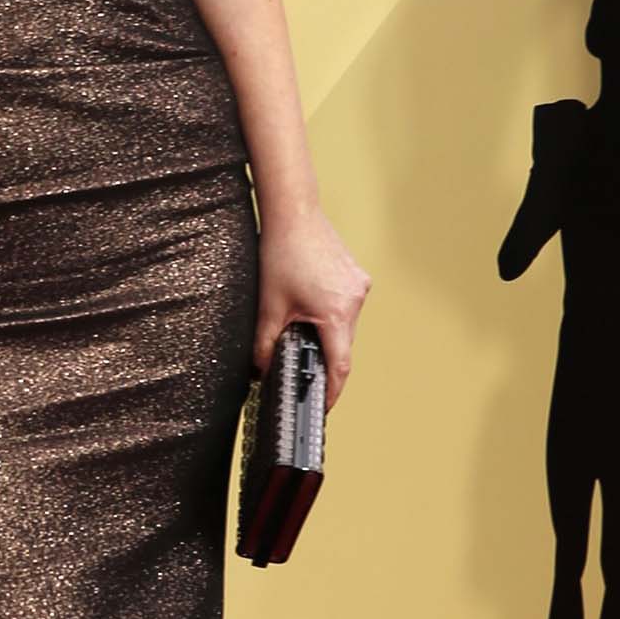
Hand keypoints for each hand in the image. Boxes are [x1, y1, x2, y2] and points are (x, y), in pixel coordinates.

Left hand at [255, 208, 369, 410]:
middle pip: (342, 346)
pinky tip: (308, 307)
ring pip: (344, 326)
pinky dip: (329, 316)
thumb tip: (260, 369)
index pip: (339, 365)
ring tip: (301, 331)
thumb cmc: (281, 253)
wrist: (294, 212)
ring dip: (325, 335)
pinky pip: (345, 307)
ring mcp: (358, 286)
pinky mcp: (355, 277)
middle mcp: (354, 300)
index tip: (323, 406)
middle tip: (301, 371)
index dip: (331, 390)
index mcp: (336, 312)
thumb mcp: (269, 305)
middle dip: (323, 360)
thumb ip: (264, 343)